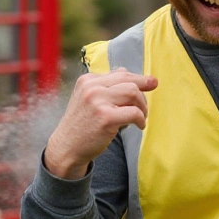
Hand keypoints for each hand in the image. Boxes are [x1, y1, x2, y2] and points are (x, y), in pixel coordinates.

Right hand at [44, 68, 158, 179]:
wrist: (66, 147)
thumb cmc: (81, 125)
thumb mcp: (88, 99)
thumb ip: (106, 85)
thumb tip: (127, 71)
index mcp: (87, 80)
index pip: (120, 73)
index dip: (138, 79)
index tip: (152, 83)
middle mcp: (91, 88)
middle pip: (129, 81)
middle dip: (142, 94)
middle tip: (144, 108)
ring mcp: (97, 102)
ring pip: (133, 93)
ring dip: (142, 107)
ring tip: (140, 118)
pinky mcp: (105, 118)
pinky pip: (134, 113)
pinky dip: (141, 120)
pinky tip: (139, 126)